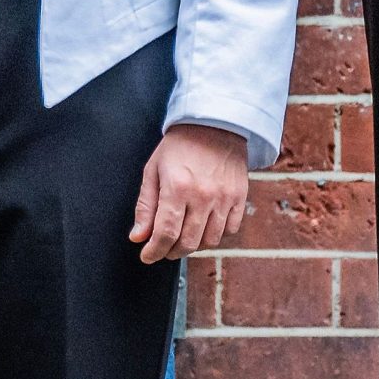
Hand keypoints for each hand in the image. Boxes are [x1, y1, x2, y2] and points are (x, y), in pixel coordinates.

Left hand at [130, 125, 249, 262]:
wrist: (215, 122)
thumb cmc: (180, 145)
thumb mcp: (154, 170)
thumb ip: (146, 205)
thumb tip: (138, 237)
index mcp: (177, 187)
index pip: (165, 233)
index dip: (154, 251)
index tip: (148, 255)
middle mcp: (203, 196)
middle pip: (188, 243)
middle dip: (171, 252)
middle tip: (164, 247)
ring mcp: (224, 197)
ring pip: (210, 241)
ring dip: (194, 245)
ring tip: (184, 235)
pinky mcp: (240, 197)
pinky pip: (230, 229)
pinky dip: (217, 234)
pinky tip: (205, 224)